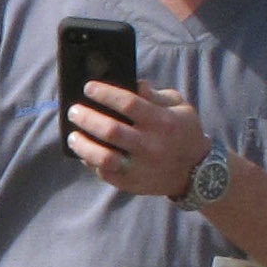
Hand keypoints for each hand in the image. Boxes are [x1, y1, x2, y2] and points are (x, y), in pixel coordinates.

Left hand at [67, 80, 209, 199]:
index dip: (105, 94)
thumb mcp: (179, 107)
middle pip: (110, 130)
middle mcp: (151, 145)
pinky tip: (83, 151)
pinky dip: (89, 160)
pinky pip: (103, 172)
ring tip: (72, 134)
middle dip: (87, 118)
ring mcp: (140, 166)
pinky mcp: (130, 182)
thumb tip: (134, 83)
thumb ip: (156, 95)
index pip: (128, 103)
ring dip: (82, 144)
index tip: (88, 87)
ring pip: (103, 157)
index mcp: (163, 121)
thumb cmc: (182, 131)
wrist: (194, 170)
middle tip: (74, 110)